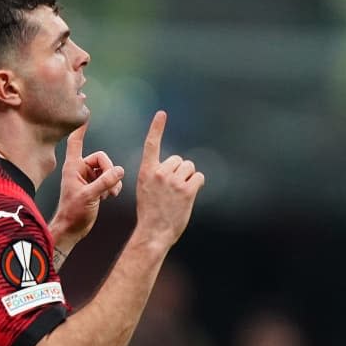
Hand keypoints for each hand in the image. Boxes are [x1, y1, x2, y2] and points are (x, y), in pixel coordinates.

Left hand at [49, 121, 124, 251]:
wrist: (71, 229)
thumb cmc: (73, 213)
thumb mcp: (89, 196)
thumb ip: (104, 182)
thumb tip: (119, 170)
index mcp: (73, 167)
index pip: (76, 142)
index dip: (82, 129)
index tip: (87, 114)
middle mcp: (79, 170)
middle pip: (101, 158)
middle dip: (110, 171)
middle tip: (111, 187)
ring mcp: (86, 178)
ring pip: (107, 169)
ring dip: (112, 180)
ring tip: (110, 194)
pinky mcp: (93, 187)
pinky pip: (108, 179)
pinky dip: (111, 186)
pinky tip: (108, 197)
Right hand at [135, 111, 203, 246]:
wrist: (154, 232)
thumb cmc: (151, 212)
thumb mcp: (146, 189)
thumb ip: (157, 175)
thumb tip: (177, 167)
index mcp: (146, 171)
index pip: (151, 144)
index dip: (156, 128)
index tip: (161, 114)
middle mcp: (159, 173)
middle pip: (179, 160)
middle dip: (180, 171)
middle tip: (173, 190)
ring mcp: (173, 182)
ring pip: (190, 168)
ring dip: (188, 178)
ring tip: (179, 194)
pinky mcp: (187, 191)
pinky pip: (199, 178)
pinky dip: (197, 185)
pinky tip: (189, 196)